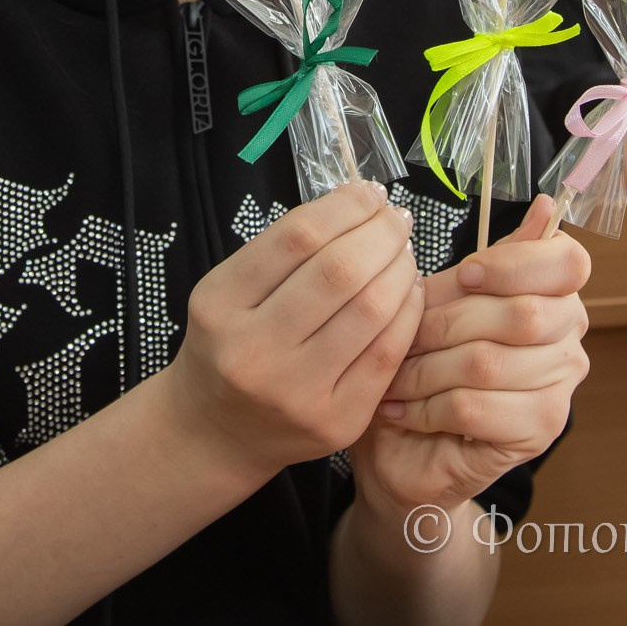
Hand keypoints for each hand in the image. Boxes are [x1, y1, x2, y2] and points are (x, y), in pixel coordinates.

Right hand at [164, 180, 423, 479]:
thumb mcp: (230, 292)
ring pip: (371, 310)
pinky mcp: (337, 421)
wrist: (218, 432)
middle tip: (396, 220)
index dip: (345, 207)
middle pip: (339, 272)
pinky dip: (408, 311)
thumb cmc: (230, 346)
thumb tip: (361, 204)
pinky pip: (388, 353)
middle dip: (381, 233)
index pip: (296, 238)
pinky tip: (408, 292)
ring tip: (402, 253)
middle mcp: (254, 352)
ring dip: (400, 268)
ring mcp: (297, 392)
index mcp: (219, 306)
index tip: (369, 194)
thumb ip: (284, 251)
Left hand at [347, 195, 589, 520]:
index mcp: (556, 294)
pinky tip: (401, 408)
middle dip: (445, 323)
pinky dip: (425, 405)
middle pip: (519, 313)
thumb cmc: (426, 364)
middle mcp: (570, 338)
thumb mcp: (445, 300)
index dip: (512, 265)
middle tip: (402, 335)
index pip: (568, 262)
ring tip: (392, 375)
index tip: (463, 276)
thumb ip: (487, 263)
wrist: (404, 447)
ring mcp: (560, 389)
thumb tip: (545, 205)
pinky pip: (474, 406)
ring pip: (487, 362)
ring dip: (425, 368)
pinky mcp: (537, 432)